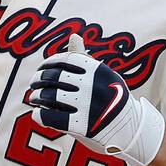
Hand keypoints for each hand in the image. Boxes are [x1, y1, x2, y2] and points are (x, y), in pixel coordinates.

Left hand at [24, 34, 165, 165]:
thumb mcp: (104, 75)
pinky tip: (38, 115)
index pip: (63, 60)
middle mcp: (91, 85)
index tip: (41, 69)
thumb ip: (84, 58)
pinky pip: (51, 118)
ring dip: (37, 97)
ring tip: (34, 99)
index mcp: (96, 70)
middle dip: (38, 80)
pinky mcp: (82, 126)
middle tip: (33, 84)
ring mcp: (87, 106)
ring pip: (49, 97)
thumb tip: (74, 35)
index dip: (47, 64)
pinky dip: (40, 116)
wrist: (131, 130)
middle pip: (53, 78)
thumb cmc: (112, 98)